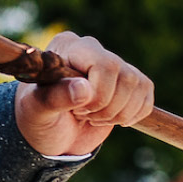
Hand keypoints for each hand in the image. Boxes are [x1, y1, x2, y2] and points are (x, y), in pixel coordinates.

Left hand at [12, 32, 154, 156]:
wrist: (48, 134)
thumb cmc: (36, 118)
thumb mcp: (36, 111)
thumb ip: (55, 97)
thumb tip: (84, 89)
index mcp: (68, 47)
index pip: (105, 64)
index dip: (99, 95)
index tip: (77, 110)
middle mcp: (91, 49)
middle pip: (125, 77)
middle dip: (108, 107)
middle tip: (84, 116)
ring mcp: (111, 64)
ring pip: (139, 85)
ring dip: (120, 113)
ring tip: (94, 117)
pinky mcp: (126, 82)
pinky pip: (146, 94)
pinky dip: (133, 114)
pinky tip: (110, 119)